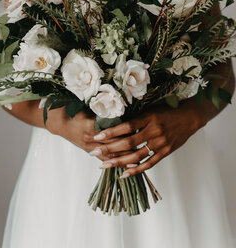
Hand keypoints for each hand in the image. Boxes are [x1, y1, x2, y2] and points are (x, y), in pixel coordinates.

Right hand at [46, 107, 133, 160]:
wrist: (60, 122)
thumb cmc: (75, 111)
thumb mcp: (88, 107)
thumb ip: (103, 109)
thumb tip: (121, 106)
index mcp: (91, 124)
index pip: (112, 129)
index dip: (126, 129)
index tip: (139, 127)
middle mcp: (91, 138)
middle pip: (114, 143)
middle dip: (129, 143)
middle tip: (144, 142)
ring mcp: (90, 146)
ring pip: (111, 153)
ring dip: (125, 155)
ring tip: (140, 156)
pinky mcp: (89, 151)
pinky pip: (105, 159)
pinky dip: (116, 162)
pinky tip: (127, 165)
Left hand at [90, 101, 206, 176]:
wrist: (189, 117)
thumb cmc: (167, 110)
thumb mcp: (151, 109)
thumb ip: (137, 117)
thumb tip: (116, 122)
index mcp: (149, 118)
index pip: (127, 126)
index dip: (111, 132)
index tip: (97, 136)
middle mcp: (154, 131)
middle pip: (128, 143)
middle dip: (109, 149)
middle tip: (94, 153)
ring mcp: (160, 143)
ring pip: (136, 156)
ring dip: (118, 162)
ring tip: (104, 165)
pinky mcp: (165, 152)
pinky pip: (149, 163)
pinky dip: (136, 170)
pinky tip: (124, 174)